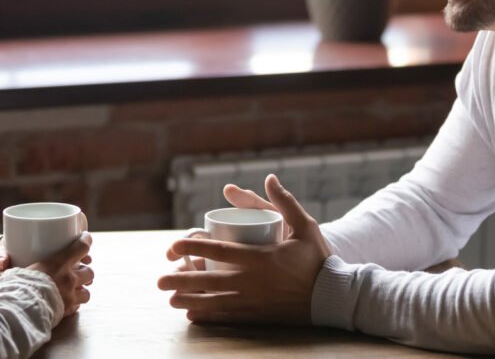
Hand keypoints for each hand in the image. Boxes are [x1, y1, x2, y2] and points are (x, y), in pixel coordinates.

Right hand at [0, 233, 94, 315]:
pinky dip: (74, 304)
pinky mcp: (68, 311)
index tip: (86, 238)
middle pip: (89, 271)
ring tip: (75, 290)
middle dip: (85, 271)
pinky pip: (77, 307)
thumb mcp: (15, 272)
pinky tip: (67, 304)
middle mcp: (69, 279)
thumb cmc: (18, 288)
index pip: (82, 247)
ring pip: (87, 292)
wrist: (21, 312)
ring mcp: (71, 296)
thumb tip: (0, 265)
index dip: (86, 240)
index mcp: (59, 264)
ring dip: (82, 290)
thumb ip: (11, 266)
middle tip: (78, 270)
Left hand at [157, 174, 330, 324]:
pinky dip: (208, 316)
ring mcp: (253, 301)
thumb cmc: (317, 259)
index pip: (218, 250)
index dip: (192, 247)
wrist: (333, 296)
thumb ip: (285, 202)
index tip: (173, 246)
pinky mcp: (257, 316)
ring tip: (170, 299)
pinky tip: (192, 315)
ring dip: (189, 300)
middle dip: (181, 279)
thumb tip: (269, 177)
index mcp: (259, 257)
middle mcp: (251, 281)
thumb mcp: (306, 225)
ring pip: (213, 302)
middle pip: (208, 280)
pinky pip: (227, 317)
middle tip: (160, 280)